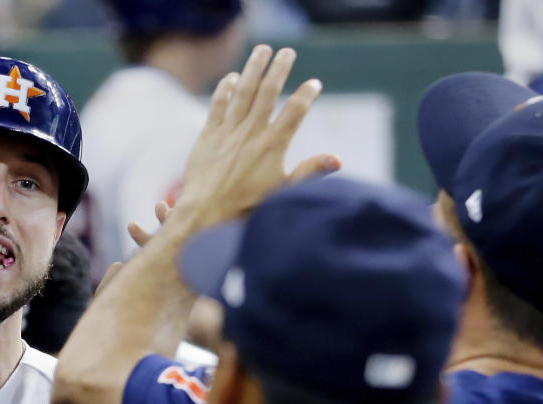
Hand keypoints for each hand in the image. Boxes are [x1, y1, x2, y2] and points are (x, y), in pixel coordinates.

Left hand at [167, 45, 339, 233]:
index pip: (295, 111)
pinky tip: (233, 78)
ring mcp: (228, 132)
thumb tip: (337, 159)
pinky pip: (218, 105)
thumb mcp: (282, 192)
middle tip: (287, 52)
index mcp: (272, 146)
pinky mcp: (208, 135)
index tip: (314, 84)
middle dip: (279, 69)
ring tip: (263, 50)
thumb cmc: (245, 207)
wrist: (204, 214)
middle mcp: (251, 134)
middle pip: (268, 92)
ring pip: (243, 92)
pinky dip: (225, 89)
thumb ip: (309, 172)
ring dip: (253, 68)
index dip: (306, 95)